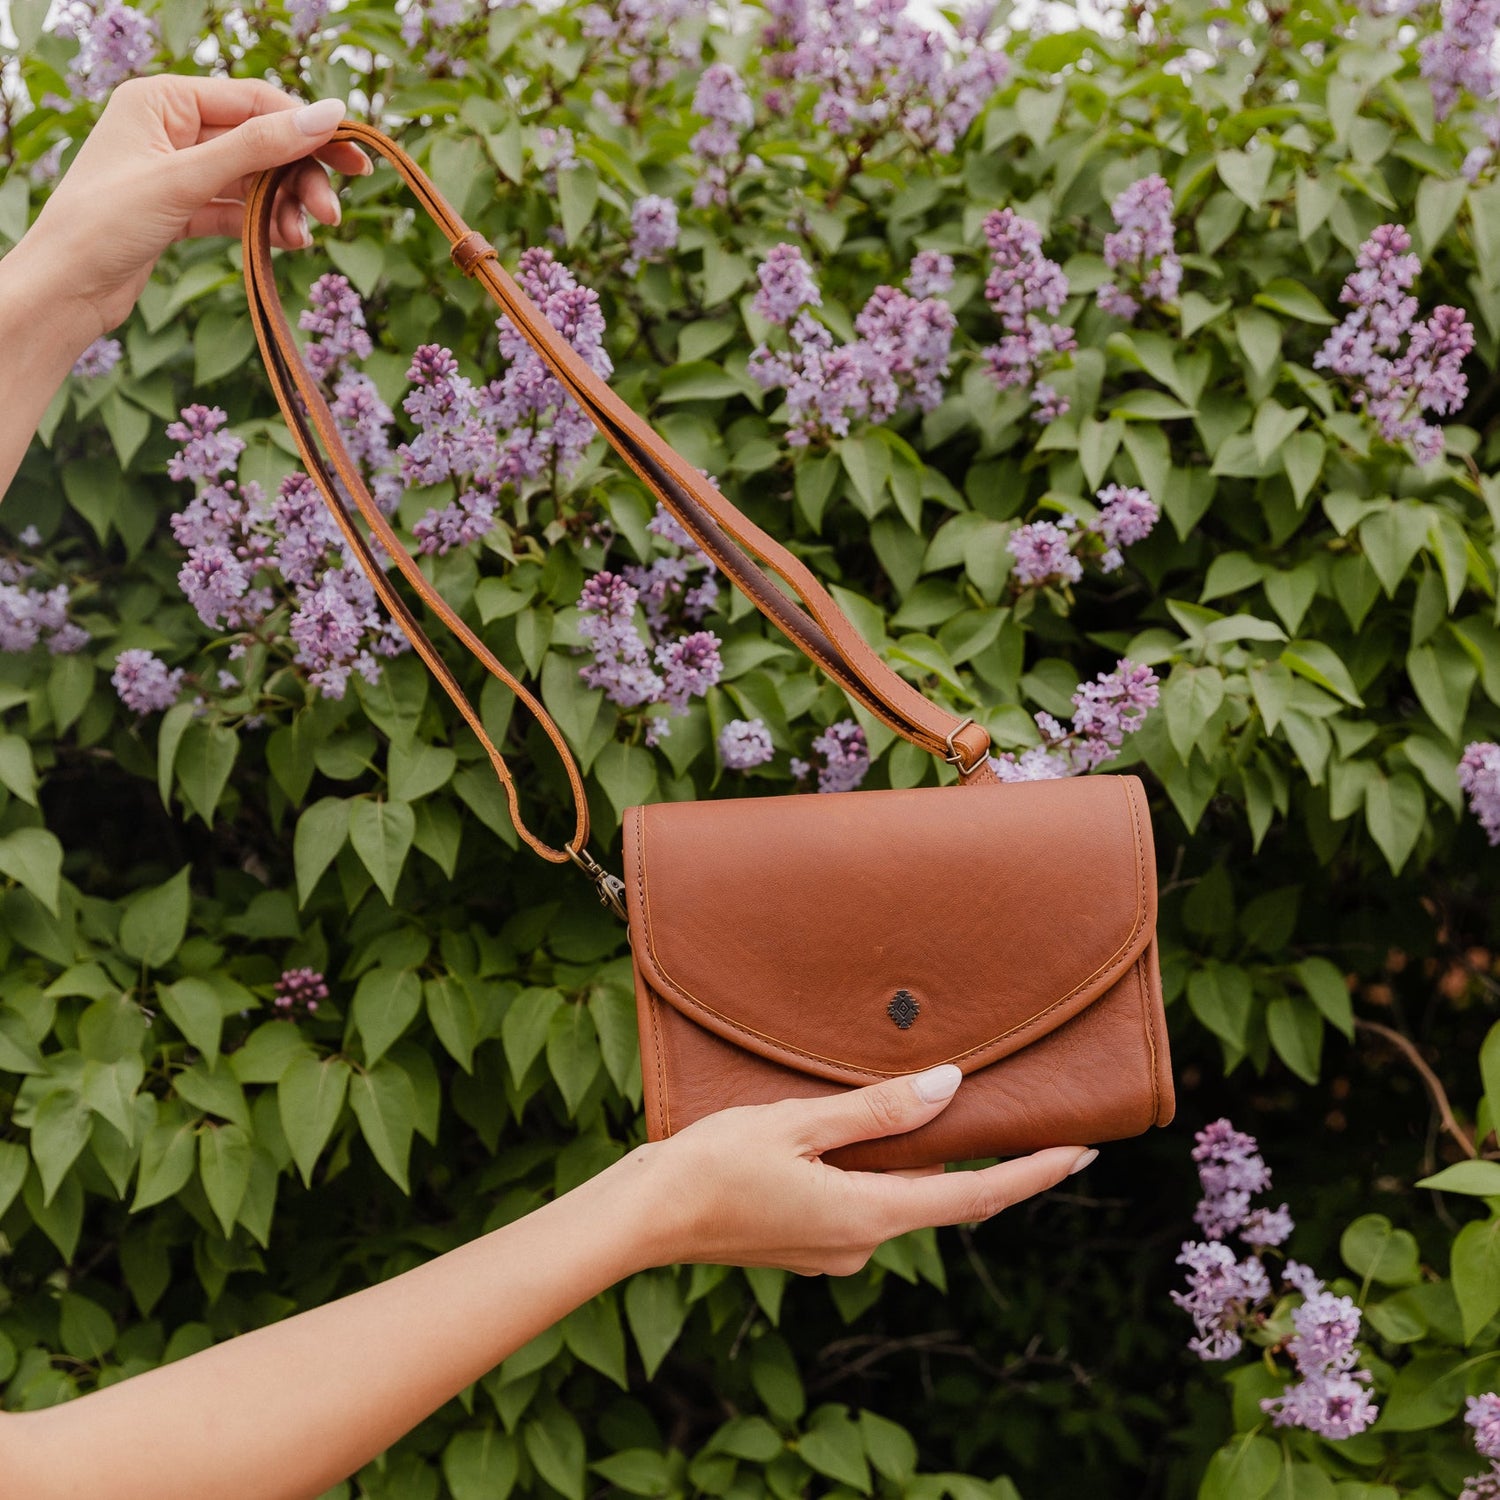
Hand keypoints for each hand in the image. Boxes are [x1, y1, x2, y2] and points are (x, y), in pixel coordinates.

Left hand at [13, 73, 370, 343]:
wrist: (64, 291)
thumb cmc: (105, 223)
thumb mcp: (186, 179)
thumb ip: (258, 147)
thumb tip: (326, 115)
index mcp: (162, 99)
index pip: (254, 101)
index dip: (307, 128)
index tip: (353, 158)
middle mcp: (171, 127)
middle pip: (259, 142)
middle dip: (299, 177)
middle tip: (332, 214)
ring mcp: (178, 170)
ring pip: (252, 179)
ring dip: (284, 207)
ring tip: (303, 238)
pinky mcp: (182, 210)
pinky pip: (238, 208)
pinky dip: (263, 224)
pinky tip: (285, 242)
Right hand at [621, 1065, 1094, 1274]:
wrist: (643, 1219)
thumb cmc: (710, 1165)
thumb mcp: (796, 1125)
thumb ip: (875, 1112)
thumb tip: (949, 1089)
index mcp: (868, 1217)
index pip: (975, 1198)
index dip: (1035, 1174)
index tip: (1084, 1151)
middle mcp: (859, 1243)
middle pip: (939, 1197)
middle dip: (978, 1158)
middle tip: (1017, 1111)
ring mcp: (831, 1249)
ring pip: (896, 1196)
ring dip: (918, 1158)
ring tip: (932, 1102)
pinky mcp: (805, 1241)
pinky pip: (863, 1201)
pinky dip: (878, 1169)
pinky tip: (861, 1132)